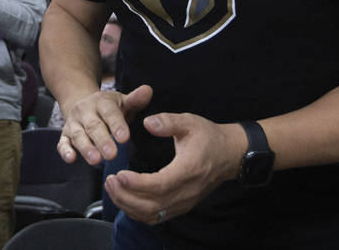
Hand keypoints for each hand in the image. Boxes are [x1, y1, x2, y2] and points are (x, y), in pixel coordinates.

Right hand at [57, 85, 152, 165]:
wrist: (83, 103)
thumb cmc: (109, 108)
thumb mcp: (123, 101)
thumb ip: (136, 99)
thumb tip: (148, 90)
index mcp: (102, 102)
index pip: (110, 113)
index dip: (117, 125)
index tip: (125, 138)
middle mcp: (85, 111)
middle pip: (94, 126)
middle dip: (102, 141)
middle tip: (112, 155)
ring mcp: (74, 123)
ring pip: (79, 136)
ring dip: (86, 148)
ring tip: (96, 160)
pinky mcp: (65, 135)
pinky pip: (63, 143)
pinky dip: (66, 151)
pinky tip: (71, 159)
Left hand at [104, 113, 246, 224]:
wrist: (229, 155)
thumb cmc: (209, 137)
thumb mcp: (190, 122)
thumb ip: (168, 121)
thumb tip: (147, 123)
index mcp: (189, 170)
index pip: (160, 185)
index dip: (137, 184)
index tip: (119, 174)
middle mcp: (187, 191)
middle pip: (152, 205)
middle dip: (126, 196)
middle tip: (109, 180)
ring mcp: (185, 202)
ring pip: (152, 214)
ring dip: (128, 205)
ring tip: (113, 188)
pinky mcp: (182, 206)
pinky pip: (156, 217)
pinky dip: (137, 212)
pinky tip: (126, 198)